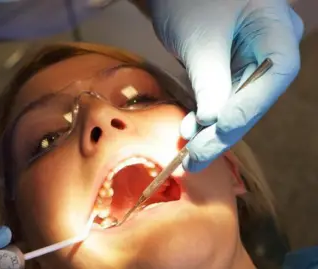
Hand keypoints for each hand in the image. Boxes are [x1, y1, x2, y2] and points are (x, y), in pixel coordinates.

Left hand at [149, 0, 303, 171]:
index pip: (277, 72)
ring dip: (212, 129)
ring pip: (238, 103)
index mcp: (276, 27)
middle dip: (225, 129)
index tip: (220, 126)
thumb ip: (210, 77)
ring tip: (189, 151)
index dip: (251, 104)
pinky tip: (189, 131)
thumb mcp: (199, 37)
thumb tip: (213, 121)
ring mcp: (251, 59)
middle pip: (256, 96)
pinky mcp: (230, 69)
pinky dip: (205, 115)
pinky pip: (222, 97)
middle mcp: (271, 46)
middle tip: (197, 157)